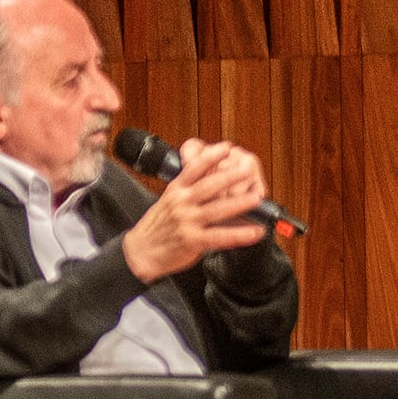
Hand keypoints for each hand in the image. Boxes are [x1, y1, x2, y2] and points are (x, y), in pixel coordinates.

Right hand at [120, 138, 268, 279]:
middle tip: (248, 168)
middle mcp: (181, 203)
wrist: (141, 251)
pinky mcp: (192, 241)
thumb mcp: (169, 200)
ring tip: (256, 198)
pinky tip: (254, 232)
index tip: (227, 147)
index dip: (211, 156)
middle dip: (230, 175)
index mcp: (176, 189)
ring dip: (239, 203)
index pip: (194, 168)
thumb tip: (213, 177)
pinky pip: (220, 237)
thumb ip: (189, 189)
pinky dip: (239, 234)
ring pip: (216, 209)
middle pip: (209, 186)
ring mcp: (187, 221)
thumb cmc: (158, 226)